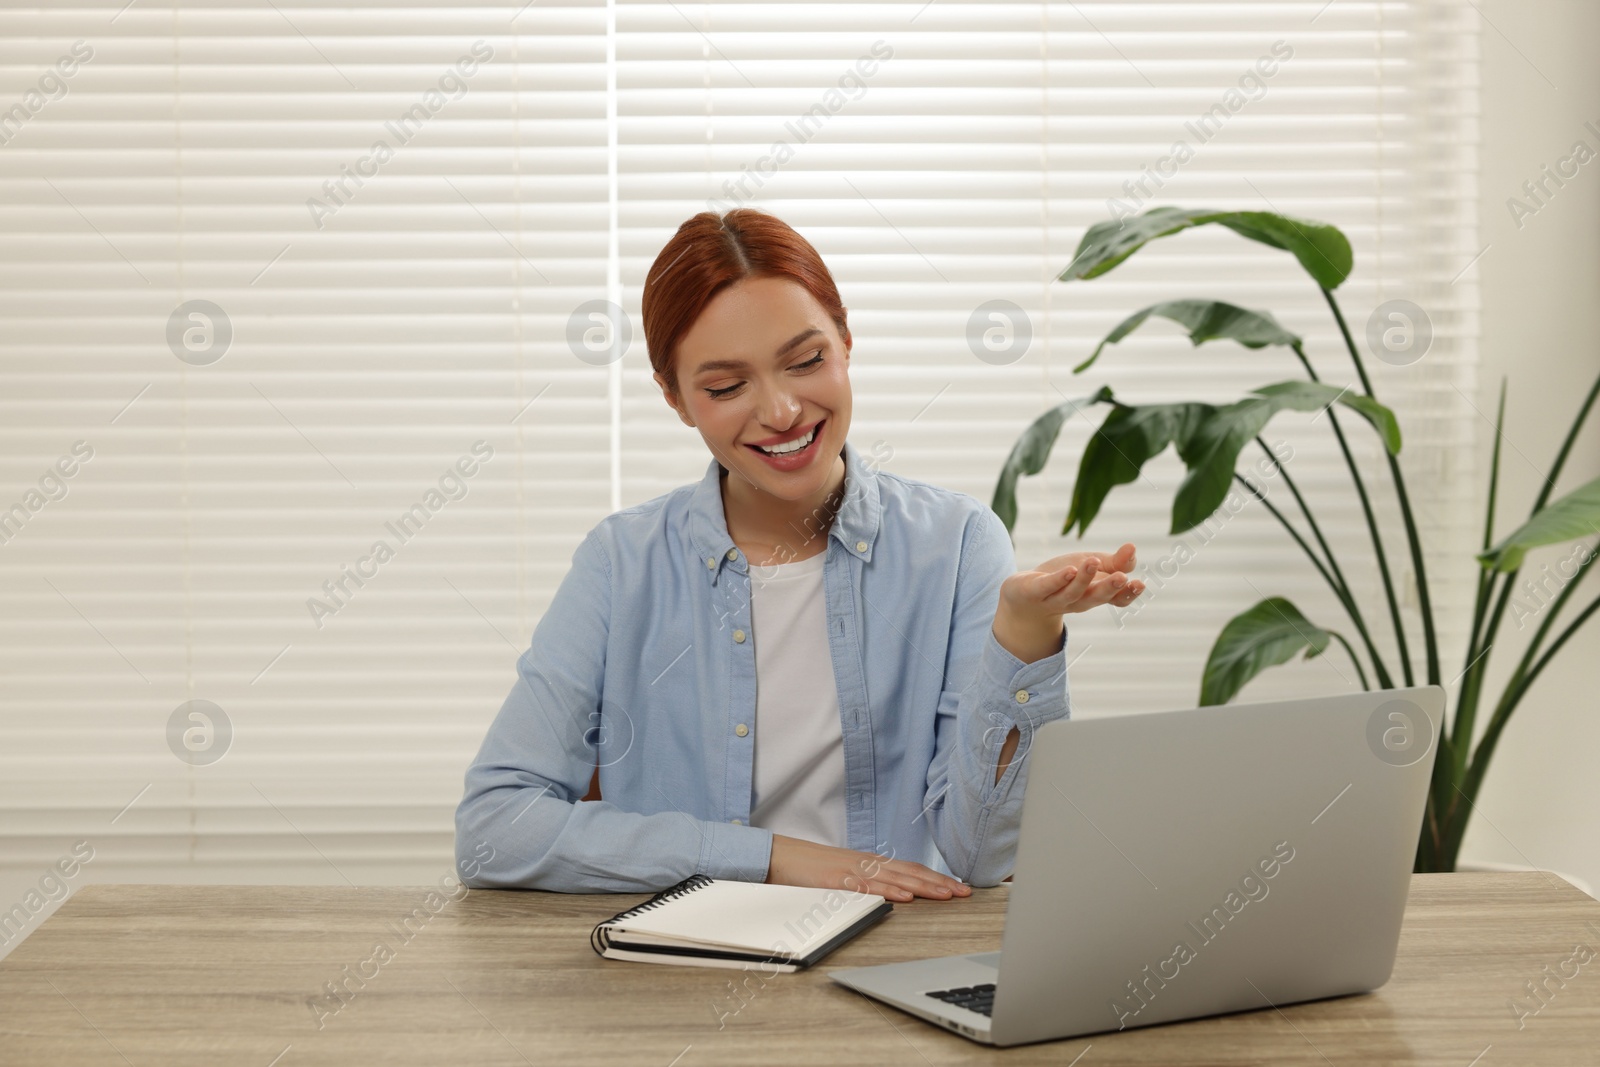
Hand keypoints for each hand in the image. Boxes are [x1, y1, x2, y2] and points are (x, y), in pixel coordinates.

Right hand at [765, 834, 971, 901]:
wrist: (781, 856)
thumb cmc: (813, 869)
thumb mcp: (847, 874)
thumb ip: (871, 882)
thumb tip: (897, 893)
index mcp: (871, 864)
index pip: (911, 869)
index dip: (936, 878)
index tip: (959, 888)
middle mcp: (867, 864)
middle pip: (910, 872)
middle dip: (939, 883)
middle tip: (964, 893)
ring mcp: (852, 870)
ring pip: (894, 878)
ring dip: (922, 887)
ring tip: (945, 895)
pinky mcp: (836, 880)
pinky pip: (866, 886)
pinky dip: (886, 892)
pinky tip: (903, 898)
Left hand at [993, 543, 1144, 662]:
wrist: (1023, 596)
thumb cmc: (1063, 579)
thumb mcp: (1091, 566)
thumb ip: (1115, 561)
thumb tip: (1133, 548)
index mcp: (1095, 595)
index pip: (1116, 599)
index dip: (1128, 593)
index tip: (1140, 584)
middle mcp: (1079, 600)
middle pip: (1096, 597)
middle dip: (1110, 588)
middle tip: (1123, 577)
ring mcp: (1056, 599)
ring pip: (1072, 592)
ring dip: (1084, 578)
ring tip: (1094, 561)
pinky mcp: (1035, 592)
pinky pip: (1048, 587)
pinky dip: (1059, 580)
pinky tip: (1069, 570)